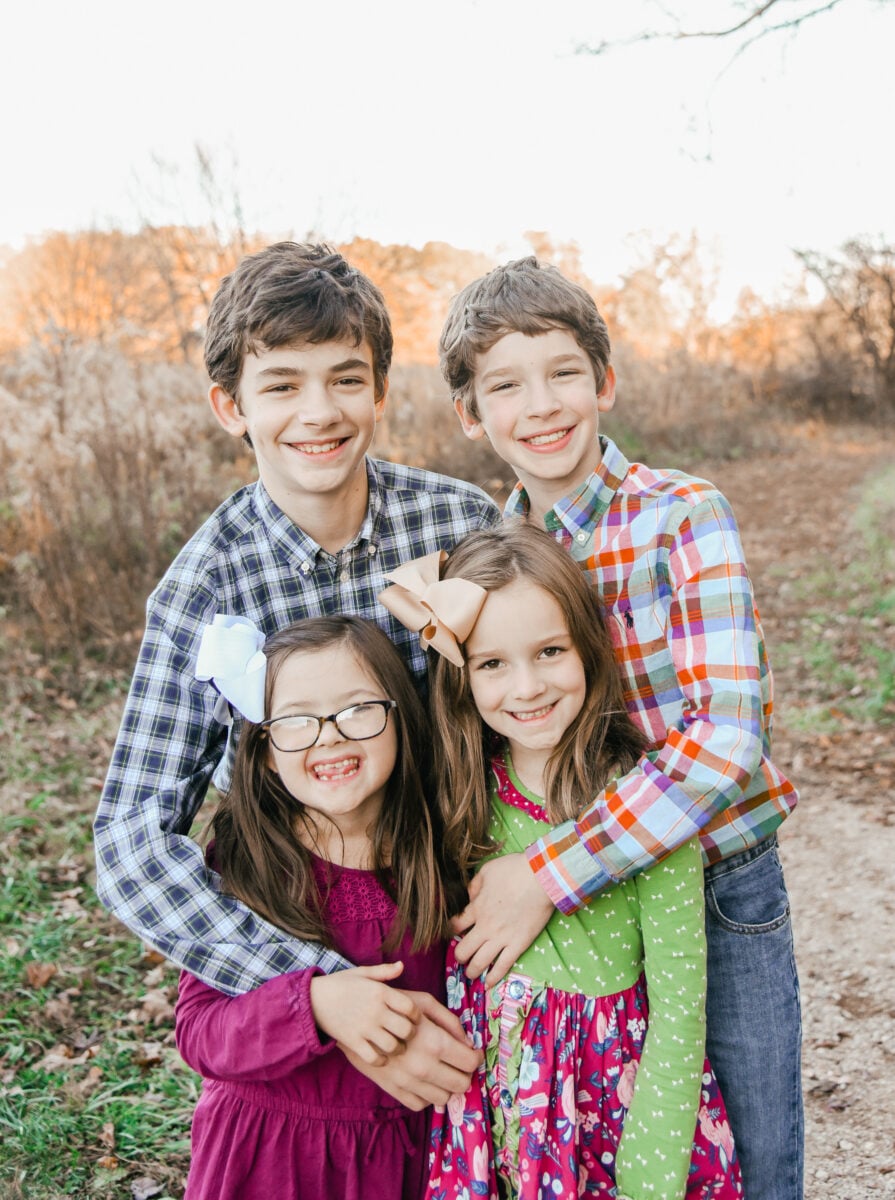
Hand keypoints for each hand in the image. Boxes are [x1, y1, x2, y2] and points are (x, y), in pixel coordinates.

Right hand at [310, 961, 419, 1065]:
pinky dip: (381, 1060)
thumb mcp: (362, 973)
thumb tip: (402, 965)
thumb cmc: (340, 984)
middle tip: (406, 1034)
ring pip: (393, 1046)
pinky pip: (374, 1058)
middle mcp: (375, 1010)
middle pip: (406, 1030)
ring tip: (395, 1046)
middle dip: (410, 1034)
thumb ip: (384, 971)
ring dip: (398, 1049)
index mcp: (380, 992)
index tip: (412, 1018)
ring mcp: (364, 1028)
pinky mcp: (353, 1042)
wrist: (312, 999)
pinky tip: (380, 1055)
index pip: (410, 1007)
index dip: (416, 1016)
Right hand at [342, 991, 482, 1110]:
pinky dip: (427, 1095)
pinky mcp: (394, 1091)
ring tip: (443, 1071)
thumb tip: (468, 1043)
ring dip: (447, 1086)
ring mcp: (408, 1082)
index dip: (475, 1057)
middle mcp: (423, 1066)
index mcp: (434, 1042)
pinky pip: (421, 1104)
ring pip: (444, 1099)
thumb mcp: (424, 1002)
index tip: (473, 1053)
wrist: (355, 1020)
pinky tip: (425, 1079)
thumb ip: (449, 1021)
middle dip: (465, 1074)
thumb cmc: (393, 1006)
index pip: (470, 1062)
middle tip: (460, 1063)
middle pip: (461, 1084)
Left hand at [451, 853, 554, 986]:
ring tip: (471, 974)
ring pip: (479, 963)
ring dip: (472, 971)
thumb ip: (474, 885)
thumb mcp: (487, 871)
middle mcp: (485, 927)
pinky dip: (493, 978)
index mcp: (476, 908)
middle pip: (463, 950)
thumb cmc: (514, 870)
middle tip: (461, 957)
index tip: (453, 934)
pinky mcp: (518, 945)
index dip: (451, 932)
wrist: (540, 877)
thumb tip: (470, 897)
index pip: (454, 926)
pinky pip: (502, 966)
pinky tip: (488, 984)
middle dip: (459, 956)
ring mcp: (501, 938)